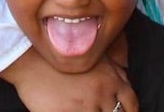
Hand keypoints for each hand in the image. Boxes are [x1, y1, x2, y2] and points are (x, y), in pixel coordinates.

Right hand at [0, 47, 137, 111]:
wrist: (32, 61)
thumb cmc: (63, 57)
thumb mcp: (94, 57)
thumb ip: (114, 70)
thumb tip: (126, 81)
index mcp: (111, 80)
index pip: (131, 103)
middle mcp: (101, 94)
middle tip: (101, 111)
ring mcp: (84, 106)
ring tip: (87, 110)